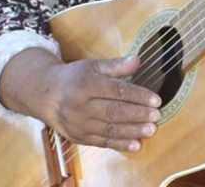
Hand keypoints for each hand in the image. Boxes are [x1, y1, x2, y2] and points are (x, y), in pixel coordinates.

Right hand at [0, 49, 161, 151]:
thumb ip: (117, 65)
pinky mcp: (79, 137)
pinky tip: (136, 144)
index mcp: (86, 84)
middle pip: (114, 111)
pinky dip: (120, 144)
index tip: (156, 100)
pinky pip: (103, 142)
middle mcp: (80, 105)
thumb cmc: (75, 78)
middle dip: (137, 114)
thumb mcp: (94, 66)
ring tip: (151, 130)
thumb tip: (138, 60)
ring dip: (132, 131)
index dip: (138, 96)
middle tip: (157, 116)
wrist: (47, 96)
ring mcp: (79, 124)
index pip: (116, 91)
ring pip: (109, 129)